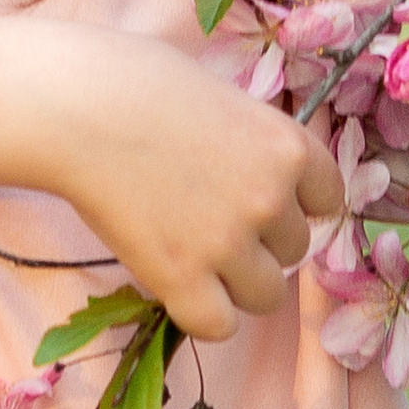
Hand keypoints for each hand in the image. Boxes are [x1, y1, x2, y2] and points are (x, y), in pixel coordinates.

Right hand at [49, 36, 345, 345]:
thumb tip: (255, 172)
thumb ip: (252, 144)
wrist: (79, 107)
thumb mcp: (222, 99)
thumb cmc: (139, 83)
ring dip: (236, 283)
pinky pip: (220, 326)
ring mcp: (229, 242)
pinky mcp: (183, 279)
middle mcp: (271, 198)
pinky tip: (178, 286)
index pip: (329, 200)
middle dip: (259, 241)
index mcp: (289, 146)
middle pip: (293, 249)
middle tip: (210, 220)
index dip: (296, 204)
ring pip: (266, 296)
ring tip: (195, 256)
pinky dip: (202, 313)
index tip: (263, 201)